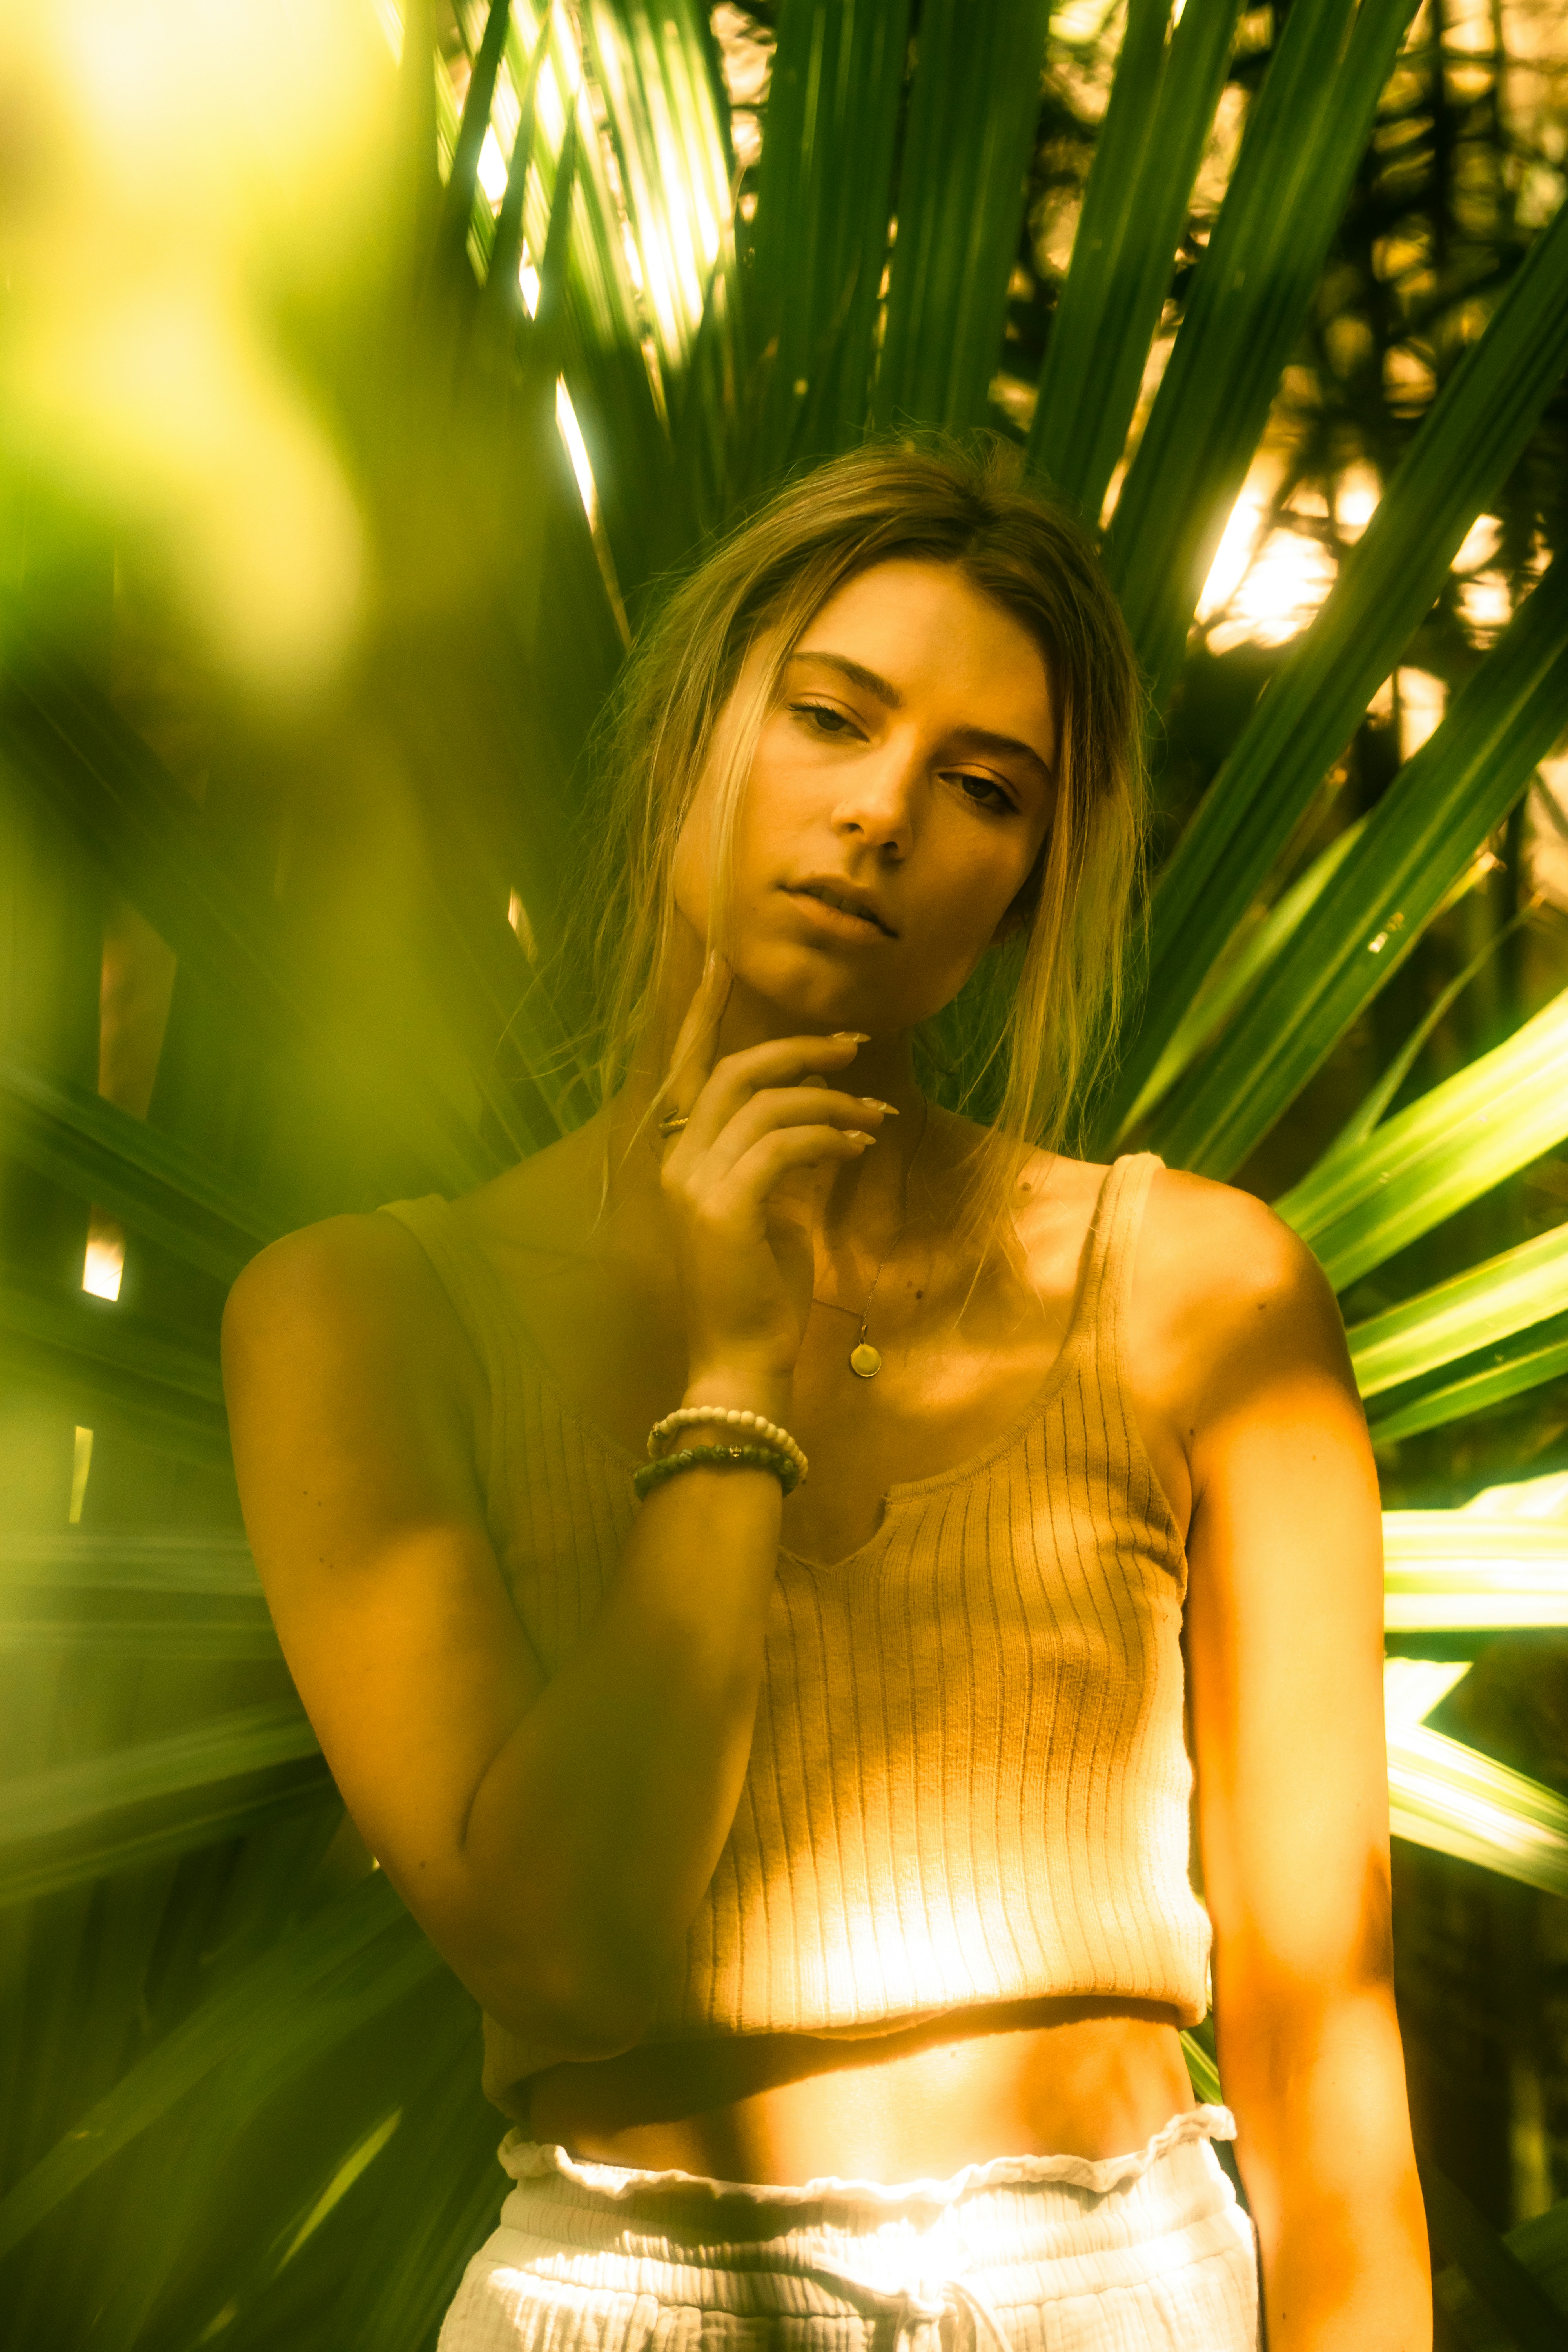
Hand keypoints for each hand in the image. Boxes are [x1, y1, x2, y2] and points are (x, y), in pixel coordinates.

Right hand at [657, 957, 887, 1392]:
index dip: (703, 1015)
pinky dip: (828, 1135)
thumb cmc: (759, 1293)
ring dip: (831, 1100)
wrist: (741, 1360)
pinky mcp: (726, 1206)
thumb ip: (783, 1160)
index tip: (725, 964)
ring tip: (874, 1116)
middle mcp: (678, 1162)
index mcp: (681, 1159)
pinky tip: (860, 1144)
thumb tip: (822, 1119)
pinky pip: (785, 1143)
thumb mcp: (772, 1212)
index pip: (688, 1070)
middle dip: (797, 1049)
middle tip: (853, 1045)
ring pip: (767, 1104)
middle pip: (733, 1072)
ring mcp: (696, 1183)